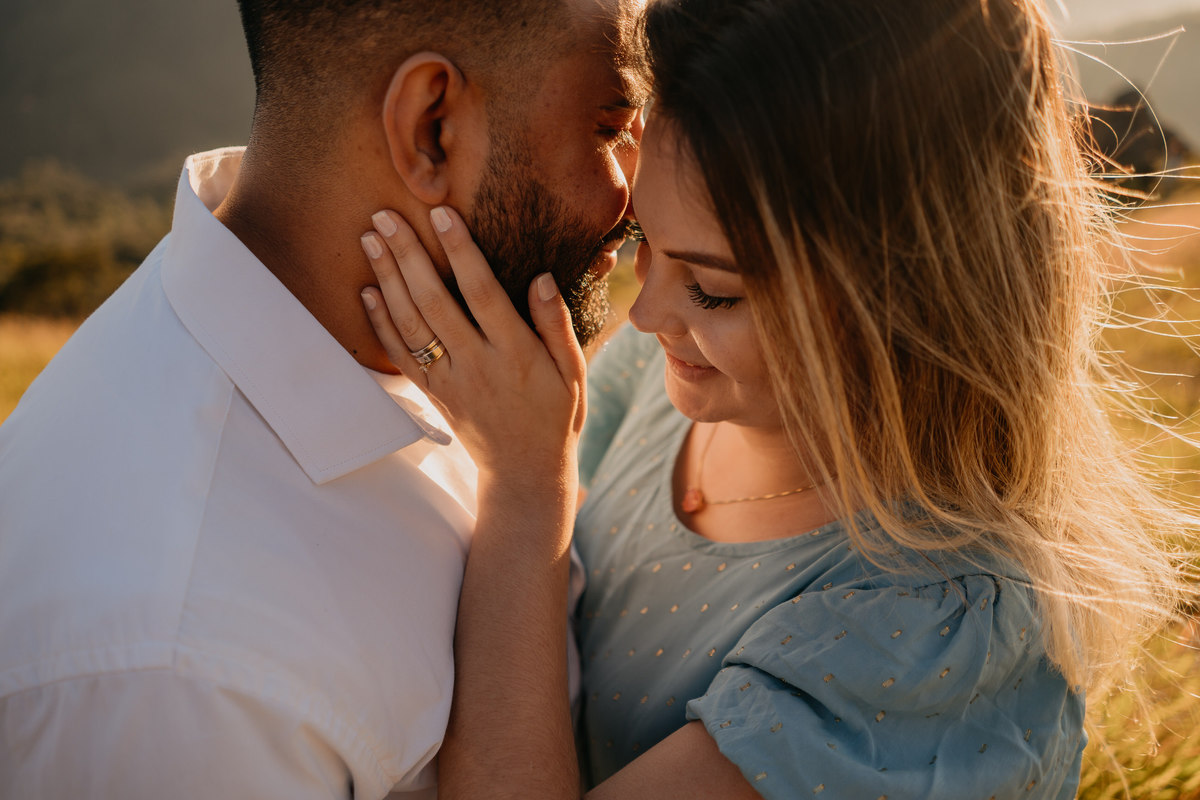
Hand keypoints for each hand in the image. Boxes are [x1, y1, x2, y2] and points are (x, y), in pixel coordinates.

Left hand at [359, 207, 586, 491]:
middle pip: (435, 302)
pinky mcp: (434, 394)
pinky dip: (381, 323)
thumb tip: (540, 277)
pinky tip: (368, 290)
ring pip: (411, 325)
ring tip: (369, 239)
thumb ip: (556, 324)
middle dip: (408, 255)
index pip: (484, 293)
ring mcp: (451, 381)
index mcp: (517, 353)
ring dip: (386, 280)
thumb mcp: (573, 371)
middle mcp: (478, 365)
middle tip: (384, 215)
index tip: (442, 214)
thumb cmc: (556, 415)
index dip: (461, 251)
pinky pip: (402, 356)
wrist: (526, 472)